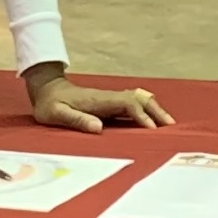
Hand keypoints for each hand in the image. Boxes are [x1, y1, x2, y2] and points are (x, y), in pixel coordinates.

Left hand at [23, 62, 175, 133]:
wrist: (47, 88)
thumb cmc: (50, 104)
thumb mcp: (57, 114)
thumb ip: (76, 120)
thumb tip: (99, 128)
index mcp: (99, 100)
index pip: (127, 104)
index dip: (140, 115)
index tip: (151, 129)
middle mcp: (108, 97)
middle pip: (139, 99)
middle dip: (155, 111)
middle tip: (170, 126)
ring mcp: (110, 98)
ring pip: (139, 100)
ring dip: (154, 109)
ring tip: (168, 124)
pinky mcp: (109, 102)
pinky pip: (133, 104)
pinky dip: (146, 110)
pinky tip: (152, 120)